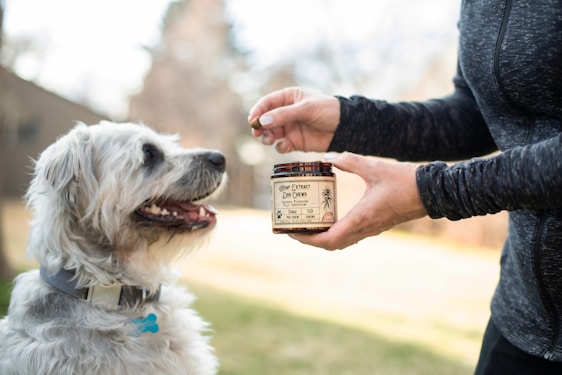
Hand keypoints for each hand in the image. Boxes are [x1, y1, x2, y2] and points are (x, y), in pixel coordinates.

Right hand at [248, 87, 339, 152]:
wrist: (345, 128)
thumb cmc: (328, 111)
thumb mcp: (306, 109)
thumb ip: (284, 114)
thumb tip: (263, 121)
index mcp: (288, 98)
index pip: (267, 103)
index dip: (258, 111)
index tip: (253, 120)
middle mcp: (286, 113)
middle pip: (265, 120)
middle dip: (260, 127)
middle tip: (258, 133)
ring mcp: (289, 128)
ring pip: (271, 134)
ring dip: (267, 138)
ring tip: (269, 140)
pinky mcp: (295, 142)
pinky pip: (281, 146)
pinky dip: (280, 147)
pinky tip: (286, 146)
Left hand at [290, 153, 427, 249]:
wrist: (432, 192)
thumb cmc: (404, 181)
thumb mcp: (374, 168)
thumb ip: (350, 161)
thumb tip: (330, 157)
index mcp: (360, 218)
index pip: (328, 239)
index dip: (307, 239)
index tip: (293, 232)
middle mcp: (364, 228)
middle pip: (331, 245)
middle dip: (311, 240)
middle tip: (296, 229)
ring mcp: (371, 229)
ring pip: (341, 242)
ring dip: (323, 238)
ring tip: (309, 226)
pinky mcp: (376, 225)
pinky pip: (351, 235)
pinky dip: (336, 233)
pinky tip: (330, 219)